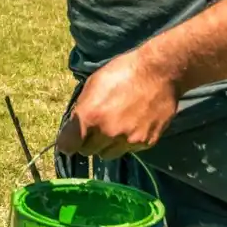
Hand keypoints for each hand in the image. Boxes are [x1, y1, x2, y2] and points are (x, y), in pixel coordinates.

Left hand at [56, 51, 179, 159]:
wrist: (160, 72)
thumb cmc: (123, 72)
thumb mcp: (93, 84)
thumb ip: (82, 108)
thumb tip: (76, 124)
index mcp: (89, 116)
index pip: (67, 145)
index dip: (66, 143)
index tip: (69, 141)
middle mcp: (107, 132)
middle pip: (87, 151)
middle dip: (87, 141)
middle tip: (94, 128)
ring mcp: (128, 140)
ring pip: (107, 154)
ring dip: (106, 145)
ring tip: (114, 127)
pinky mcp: (145, 143)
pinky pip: (128, 150)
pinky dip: (126, 142)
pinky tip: (132, 125)